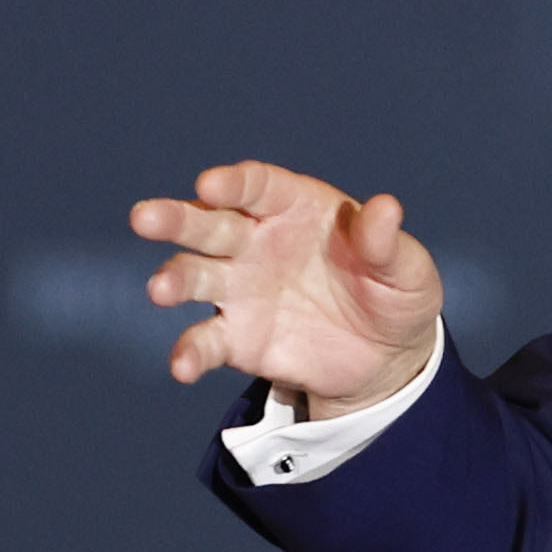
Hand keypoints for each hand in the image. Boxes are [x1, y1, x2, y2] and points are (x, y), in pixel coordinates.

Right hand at [130, 160, 443, 414]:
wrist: (384, 358)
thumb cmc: (394, 295)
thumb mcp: (408, 271)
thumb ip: (388, 243)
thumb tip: (384, 208)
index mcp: (295, 208)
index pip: (256, 186)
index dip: (233, 184)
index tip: (209, 185)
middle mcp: (255, 241)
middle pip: (208, 223)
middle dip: (175, 218)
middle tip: (144, 218)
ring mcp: (239, 289)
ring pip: (194, 275)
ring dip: (174, 279)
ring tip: (160, 291)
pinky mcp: (236, 338)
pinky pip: (204, 342)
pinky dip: (189, 352)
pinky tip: (182, 367)